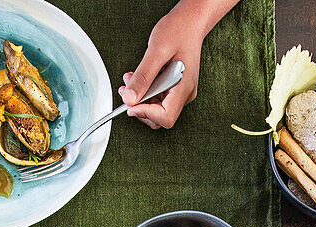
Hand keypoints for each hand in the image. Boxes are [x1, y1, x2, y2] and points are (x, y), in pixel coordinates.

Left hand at [118, 8, 202, 128]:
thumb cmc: (178, 30)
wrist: (190, 21)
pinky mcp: (176, 88)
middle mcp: (184, 94)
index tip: (130, 104)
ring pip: (157, 109)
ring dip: (140, 99)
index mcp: (183, 88)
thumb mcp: (156, 51)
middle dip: (140, 106)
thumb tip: (130, 99)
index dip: (146, 113)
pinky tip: (139, 79)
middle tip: (126, 91)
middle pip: (160, 117)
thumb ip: (143, 77)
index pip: (166, 117)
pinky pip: (159, 98)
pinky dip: (146, 92)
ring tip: (130, 81)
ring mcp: (181, 92)